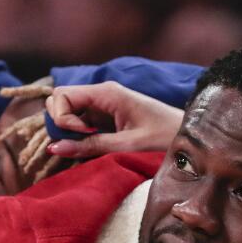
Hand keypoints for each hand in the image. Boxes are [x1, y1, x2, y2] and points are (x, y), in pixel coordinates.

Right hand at [44, 82, 182, 157]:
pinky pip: (79, 125)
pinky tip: (92, 150)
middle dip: (60, 123)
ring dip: (68, 132)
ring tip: (88, 148)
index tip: (83, 134)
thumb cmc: (163, 137)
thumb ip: (90, 146)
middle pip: (60, 101)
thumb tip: (54, 148)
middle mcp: (101, 95)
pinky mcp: (104, 119)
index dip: (62, 117)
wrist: (187, 135)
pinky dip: (78, 138)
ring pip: (67, 114)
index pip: (62, 95)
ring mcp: (101, 107)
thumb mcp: (126, 145)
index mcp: (107, 92)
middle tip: (81, 143)